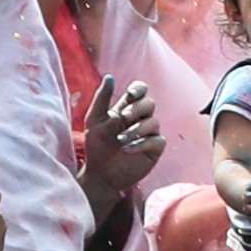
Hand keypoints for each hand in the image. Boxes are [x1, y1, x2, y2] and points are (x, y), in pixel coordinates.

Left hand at [80, 77, 163, 202]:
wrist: (100, 174)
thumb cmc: (96, 147)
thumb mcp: (94, 120)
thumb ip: (102, 98)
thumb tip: (110, 76)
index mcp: (127, 108)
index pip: (141, 90)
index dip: (138, 89)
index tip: (129, 96)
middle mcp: (140, 119)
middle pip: (149, 103)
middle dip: (136, 110)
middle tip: (122, 119)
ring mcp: (149, 134)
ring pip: (153, 122)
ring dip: (136, 130)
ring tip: (120, 141)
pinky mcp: (154, 150)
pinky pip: (157, 140)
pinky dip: (142, 143)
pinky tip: (127, 150)